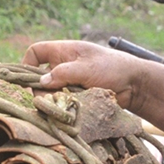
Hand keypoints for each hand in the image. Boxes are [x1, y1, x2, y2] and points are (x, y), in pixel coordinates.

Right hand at [22, 40, 140, 105]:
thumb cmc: (113, 68)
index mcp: (64, 51)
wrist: (136, 85)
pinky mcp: (77, 96)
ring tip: (61, 107)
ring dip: (52, 100)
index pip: (36, 52)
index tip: (27, 81)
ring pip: (50, 91)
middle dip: (41, 89)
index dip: (27, 63)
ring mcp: (70, 81)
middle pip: (40, 76)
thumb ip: (62, 74)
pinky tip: (67, 112)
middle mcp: (64, 65)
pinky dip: (62, 107)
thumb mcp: (86, 68)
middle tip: (47, 101)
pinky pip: (62, 102)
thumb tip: (41, 82)